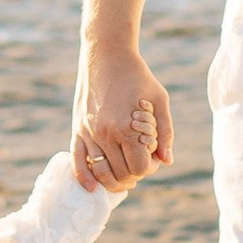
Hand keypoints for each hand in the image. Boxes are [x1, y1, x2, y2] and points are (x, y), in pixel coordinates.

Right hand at [74, 48, 171, 188]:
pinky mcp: (77, 129)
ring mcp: (89, 133)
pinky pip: (76, 161)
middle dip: (135, 174)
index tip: (154, 155)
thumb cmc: (138, 75)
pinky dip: (84, 178)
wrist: (107, 54)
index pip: (141, 168)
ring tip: (125, 173)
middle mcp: (106, 134)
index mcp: (128, 128)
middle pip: (122, 174)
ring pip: (101, 173)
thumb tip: (166, 160)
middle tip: (142, 160)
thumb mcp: (160, 100)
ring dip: (115, 180)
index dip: (151, 167)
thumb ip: (165, 133)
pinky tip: (93, 188)